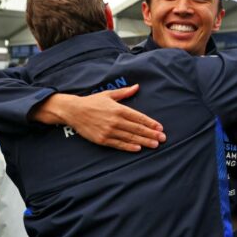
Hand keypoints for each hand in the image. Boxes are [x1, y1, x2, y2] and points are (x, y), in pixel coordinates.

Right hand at [33, 84, 165, 151]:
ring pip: (130, 138)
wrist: (74, 111)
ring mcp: (109, 131)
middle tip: (162, 139)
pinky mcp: (102, 139)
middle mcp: (115, 120)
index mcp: (118, 109)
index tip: (160, 127)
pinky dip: (129, 147)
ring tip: (155, 145)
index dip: (150, 123)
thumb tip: (137, 87)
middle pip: (137, 129)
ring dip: (144, 141)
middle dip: (151, 134)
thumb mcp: (109, 95)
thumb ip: (124, 92)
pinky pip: (119, 144)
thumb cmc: (92, 102)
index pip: (139, 117)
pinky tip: (138, 149)